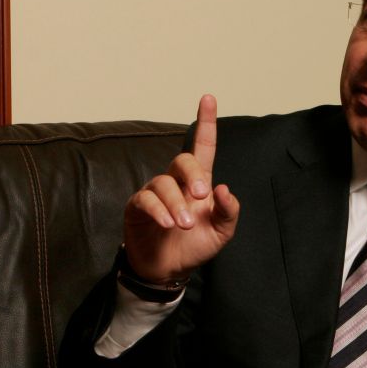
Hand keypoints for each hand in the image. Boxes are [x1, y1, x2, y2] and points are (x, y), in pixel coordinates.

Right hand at [123, 94, 239, 283]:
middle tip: (202, 195)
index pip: (203, 146)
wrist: (169, 270)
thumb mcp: (222, 232)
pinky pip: (145, 200)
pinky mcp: (137, 207)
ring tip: (185, 225)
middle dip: (193, 175)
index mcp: (200, 182)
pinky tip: (167, 224)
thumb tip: (224, 188)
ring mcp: (155, 192)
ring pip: (163, 183)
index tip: (208, 98)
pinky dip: (158, 211)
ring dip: (176, 204)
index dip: (206, 122)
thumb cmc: (196, 245)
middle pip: (183, 160)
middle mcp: (177, 182)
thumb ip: (229, 211)